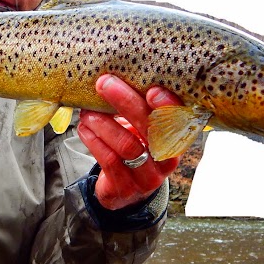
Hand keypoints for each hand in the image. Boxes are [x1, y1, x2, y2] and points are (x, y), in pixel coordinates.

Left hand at [77, 74, 181, 210]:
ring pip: (127, 146)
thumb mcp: (144, 128)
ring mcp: (148, 177)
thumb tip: (117, 73)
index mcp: (177, 138)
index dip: (167, 106)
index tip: (152, 89)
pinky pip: (109, 160)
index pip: (178, 119)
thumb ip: (140, 106)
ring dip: (104, 124)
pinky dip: (94, 140)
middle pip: (150, 129)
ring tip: (88, 111)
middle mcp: (167, 159)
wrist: (126, 190)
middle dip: (126, 103)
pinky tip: (85, 128)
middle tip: (105, 84)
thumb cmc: (136, 146)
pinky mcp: (126, 188)